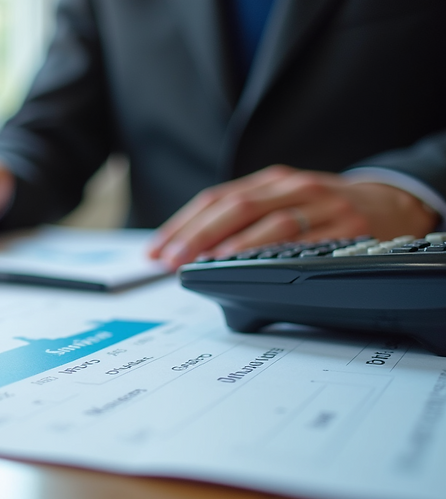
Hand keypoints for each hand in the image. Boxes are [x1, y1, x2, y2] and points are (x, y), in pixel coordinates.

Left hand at [148, 165, 438, 268]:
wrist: (394, 203)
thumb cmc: (328, 208)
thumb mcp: (286, 201)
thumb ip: (246, 219)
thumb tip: (193, 251)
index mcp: (272, 180)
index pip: (216, 198)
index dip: (182, 224)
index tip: (157, 250)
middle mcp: (293, 186)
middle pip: (235, 207)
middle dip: (197, 235)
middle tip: (172, 261)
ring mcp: (322, 205)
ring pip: (268, 222)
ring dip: (231, 246)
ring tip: (204, 264)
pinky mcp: (346, 228)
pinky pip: (305, 242)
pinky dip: (275, 254)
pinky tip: (252, 266)